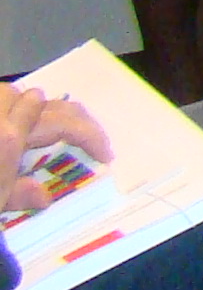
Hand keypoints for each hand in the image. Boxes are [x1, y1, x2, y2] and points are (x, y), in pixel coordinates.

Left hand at [0, 81, 111, 216]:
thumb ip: (18, 194)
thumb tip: (45, 195)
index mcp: (11, 138)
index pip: (64, 124)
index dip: (90, 135)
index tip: (105, 155)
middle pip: (44, 104)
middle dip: (73, 120)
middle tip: (90, 137)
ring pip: (13, 94)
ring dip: (34, 109)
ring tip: (45, 128)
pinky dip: (10, 107)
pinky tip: (12, 120)